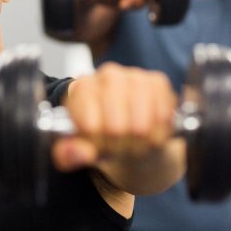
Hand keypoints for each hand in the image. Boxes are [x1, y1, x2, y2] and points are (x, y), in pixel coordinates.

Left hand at [52, 62, 176, 170]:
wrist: (121, 121)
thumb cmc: (97, 133)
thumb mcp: (76, 147)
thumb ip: (68, 154)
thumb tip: (80, 154)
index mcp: (81, 88)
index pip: (90, 127)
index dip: (97, 145)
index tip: (98, 145)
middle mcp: (108, 76)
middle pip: (117, 128)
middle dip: (118, 147)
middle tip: (117, 146)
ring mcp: (135, 76)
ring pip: (141, 128)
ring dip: (139, 144)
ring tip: (132, 141)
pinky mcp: (158, 82)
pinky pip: (162, 120)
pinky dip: (157, 135)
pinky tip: (148, 131)